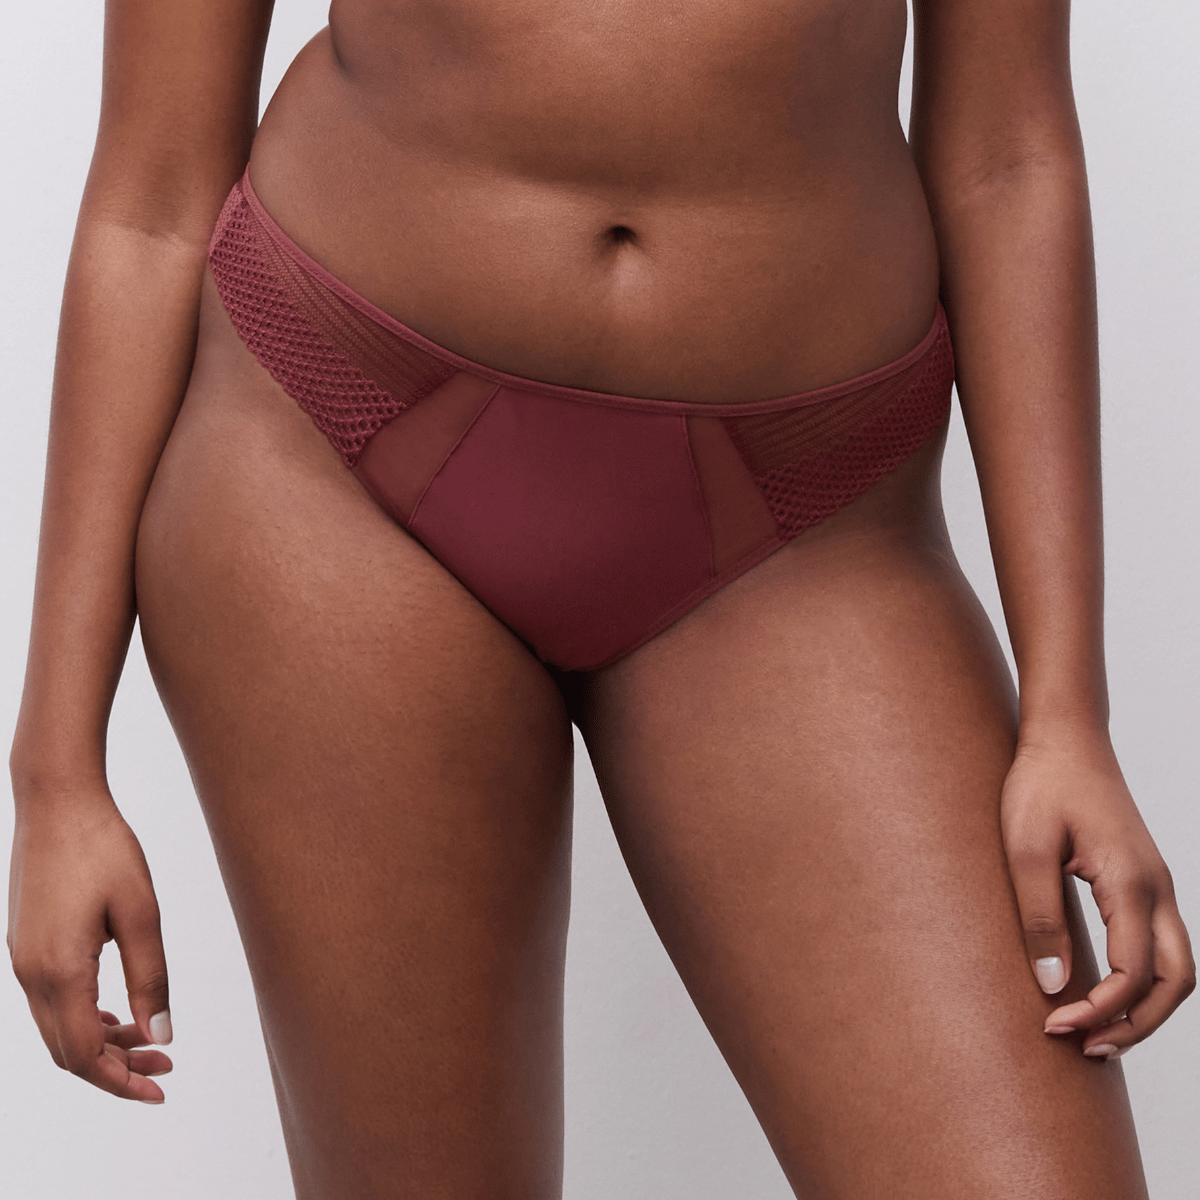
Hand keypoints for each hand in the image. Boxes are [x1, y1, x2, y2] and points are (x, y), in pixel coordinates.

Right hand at [8, 791, 173, 1101]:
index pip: (85, 1055)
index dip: (121, 1081)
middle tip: (166, 1064)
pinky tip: (119, 1013)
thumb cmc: (102, 847)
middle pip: (68, 1051)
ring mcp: (22, 960)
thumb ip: (151, 976)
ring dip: (102, 1044)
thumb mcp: (142, 912)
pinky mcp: (26, 945)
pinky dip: (86, 1018)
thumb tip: (162, 1033)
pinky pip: (52, 1003)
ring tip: (151, 1041)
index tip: (161, 1088)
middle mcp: (30, 974)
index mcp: (59, 971)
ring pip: (58, 1028)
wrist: (57, 801)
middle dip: (116, 1069)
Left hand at [1000, 727, 1194, 1058]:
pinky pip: (1162, 945)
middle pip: (1174, 982)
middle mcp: (1157, 889)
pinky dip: (1144, 981)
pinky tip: (1104, 993)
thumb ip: (1040, 917)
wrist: (1066, 738)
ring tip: (1095, 1033)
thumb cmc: (1042, 784)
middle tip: (1085, 1048)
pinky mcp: (1143, 881)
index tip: (1053, 1025)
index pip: (1133, 973)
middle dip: (1136, 1025)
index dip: (1098, 1011)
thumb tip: (1052, 987)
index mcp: (1130, 882)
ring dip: (1145, 1008)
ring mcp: (1157, 885)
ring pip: (1177, 968)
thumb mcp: (1025, 848)